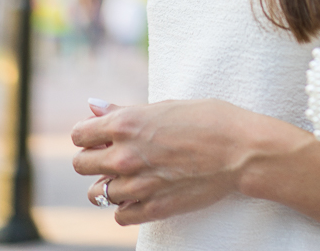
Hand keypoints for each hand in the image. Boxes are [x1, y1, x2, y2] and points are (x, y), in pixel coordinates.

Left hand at [72, 98, 263, 224]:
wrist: (240, 150)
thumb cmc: (208, 119)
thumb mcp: (165, 105)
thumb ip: (123, 109)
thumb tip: (92, 106)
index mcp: (126, 124)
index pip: (79, 134)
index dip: (89, 133)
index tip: (101, 135)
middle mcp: (125, 156)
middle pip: (81, 164)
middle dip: (94, 157)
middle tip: (116, 153)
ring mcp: (137, 185)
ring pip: (97, 193)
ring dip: (109, 183)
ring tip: (131, 174)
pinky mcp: (152, 209)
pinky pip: (119, 215)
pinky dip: (126, 205)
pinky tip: (142, 192)